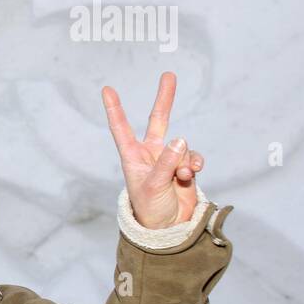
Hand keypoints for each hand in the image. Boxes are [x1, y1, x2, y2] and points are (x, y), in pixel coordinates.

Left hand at [101, 71, 203, 229]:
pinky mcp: (185, 168)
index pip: (121, 128)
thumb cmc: (151, 209)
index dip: (115, 109)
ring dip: (185, 161)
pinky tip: (192, 174)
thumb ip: (167, 163)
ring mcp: (169, 160)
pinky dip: (195, 164)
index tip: (107, 89)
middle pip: (158, 120)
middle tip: (169, 74)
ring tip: (181, 177)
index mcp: (132, 157)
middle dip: (164, 99)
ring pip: (182, 147)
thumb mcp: (154, 186)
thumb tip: (181, 139)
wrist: (168, 229)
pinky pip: (194, 157)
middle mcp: (150, 154)